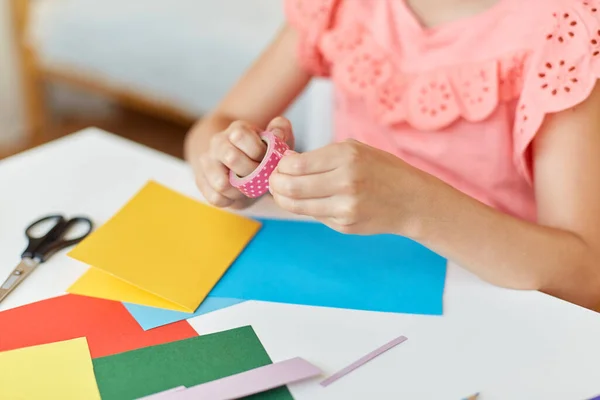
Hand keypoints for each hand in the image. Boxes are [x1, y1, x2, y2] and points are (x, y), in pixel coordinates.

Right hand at [191, 116, 294, 208]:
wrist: (239, 166)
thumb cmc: (261, 154)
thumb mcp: (275, 140)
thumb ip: (280, 130)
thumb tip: (277, 134)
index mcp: (237, 130)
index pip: (241, 135)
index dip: (259, 152)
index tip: (267, 160)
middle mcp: (218, 142)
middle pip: (231, 158)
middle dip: (252, 173)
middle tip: (260, 177)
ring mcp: (207, 161)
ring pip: (221, 182)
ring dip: (240, 190)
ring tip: (248, 188)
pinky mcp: (201, 180)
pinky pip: (215, 198)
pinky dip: (230, 201)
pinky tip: (236, 194)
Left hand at [269, 139, 428, 234]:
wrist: (411, 201)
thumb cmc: (381, 170)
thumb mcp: (355, 150)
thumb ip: (321, 157)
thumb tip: (285, 163)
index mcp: (348, 158)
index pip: (296, 165)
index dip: (280, 166)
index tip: (279, 165)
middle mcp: (346, 182)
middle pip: (292, 187)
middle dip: (275, 183)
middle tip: (273, 180)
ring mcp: (345, 208)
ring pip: (297, 205)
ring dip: (282, 198)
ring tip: (282, 191)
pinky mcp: (345, 225)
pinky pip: (313, 215)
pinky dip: (304, 207)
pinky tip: (307, 200)